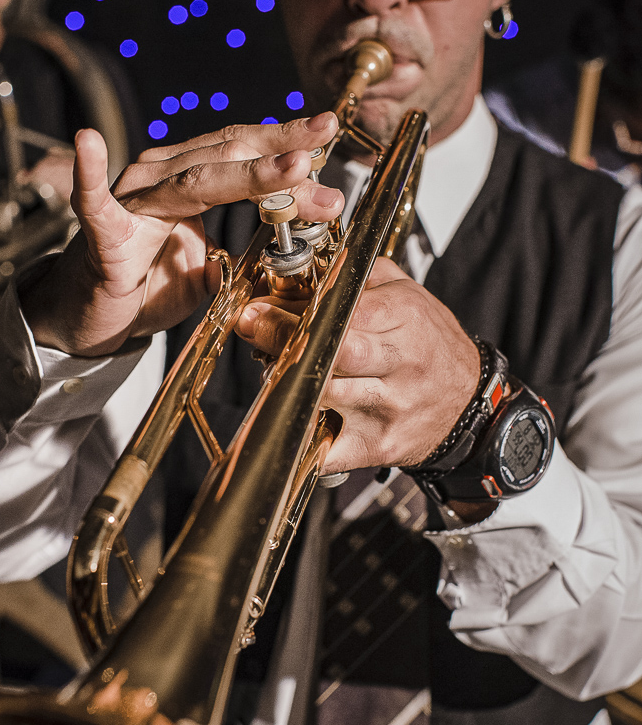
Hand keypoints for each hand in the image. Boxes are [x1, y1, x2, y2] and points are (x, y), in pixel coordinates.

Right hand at [21, 114, 344, 356]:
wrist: (90, 315)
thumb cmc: (145, 286)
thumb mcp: (207, 271)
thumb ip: (240, 256)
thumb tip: (285, 250)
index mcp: (187, 180)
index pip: (241, 150)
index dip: (285, 140)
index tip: (329, 131)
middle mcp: (160, 177)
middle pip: (229, 158)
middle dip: (284, 161)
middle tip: (325, 158)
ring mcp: (131, 200)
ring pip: (194, 181)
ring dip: (250, 174)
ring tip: (294, 165)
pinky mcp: (102, 232)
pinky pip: (94, 202)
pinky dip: (89, 172)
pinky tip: (88, 142)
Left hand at [235, 256, 480, 471]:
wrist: (469, 400)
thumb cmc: (430, 344)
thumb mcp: (405, 292)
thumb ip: (354, 276)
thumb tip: (292, 280)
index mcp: (405, 318)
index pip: (341, 313)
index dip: (294, 314)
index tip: (258, 312)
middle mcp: (400, 363)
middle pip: (332, 355)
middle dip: (283, 344)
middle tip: (255, 334)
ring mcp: (389, 407)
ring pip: (324, 397)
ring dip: (287, 383)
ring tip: (275, 370)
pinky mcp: (379, 444)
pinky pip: (330, 448)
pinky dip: (303, 440)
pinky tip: (292, 422)